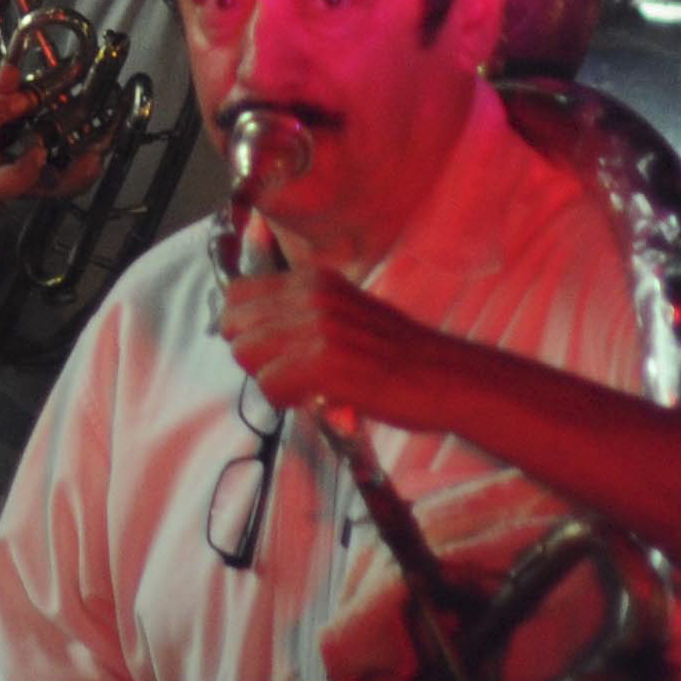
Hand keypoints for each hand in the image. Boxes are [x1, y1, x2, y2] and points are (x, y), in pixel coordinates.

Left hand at [221, 262, 462, 437]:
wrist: (445, 377)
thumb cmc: (396, 356)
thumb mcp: (344, 314)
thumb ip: (300, 315)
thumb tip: (249, 333)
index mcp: (314, 280)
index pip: (237, 294)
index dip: (245, 328)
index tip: (270, 350)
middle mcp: (312, 295)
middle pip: (235, 325)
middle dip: (253, 357)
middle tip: (289, 374)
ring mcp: (317, 326)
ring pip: (247, 354)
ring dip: (270, 379)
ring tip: (306, 387)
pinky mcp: (324, 361)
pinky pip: (269, 385)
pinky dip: (286, 400)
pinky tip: (316, 399)